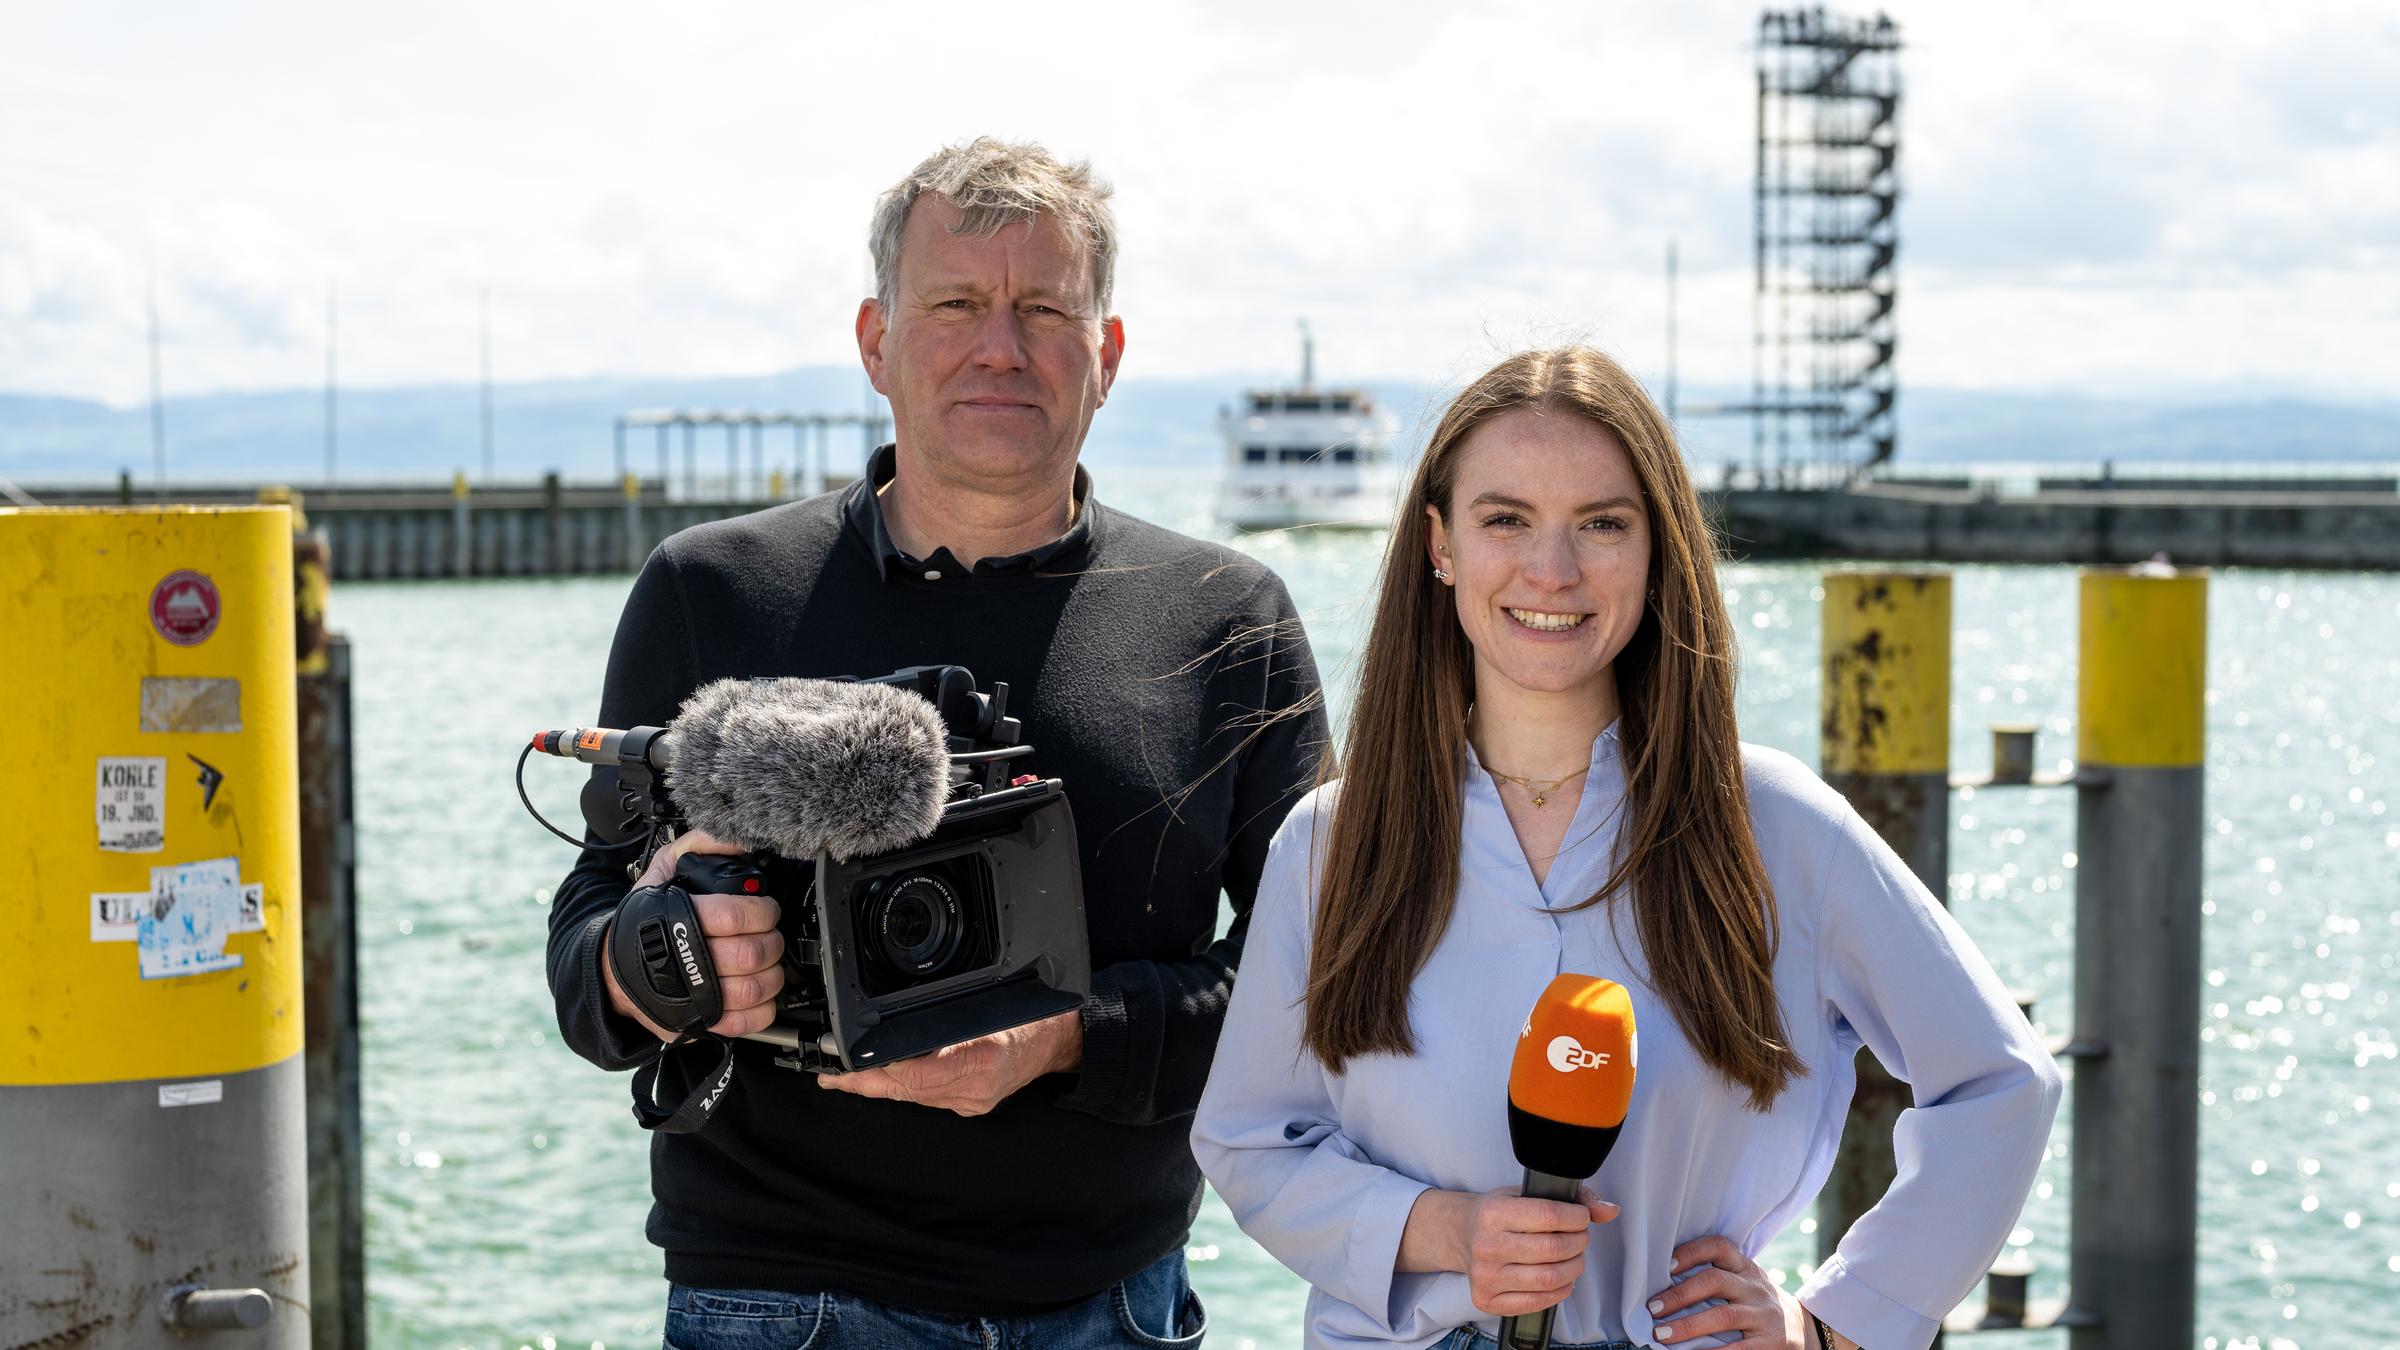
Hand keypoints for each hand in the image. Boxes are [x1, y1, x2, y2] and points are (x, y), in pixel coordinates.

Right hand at [602, 830, 784, 1039]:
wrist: (612, 968)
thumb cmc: (644, 919)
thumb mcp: (662, 871)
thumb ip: (699, 846)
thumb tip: (737, 840)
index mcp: (677, 919)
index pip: (733, 916)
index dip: (761, 911)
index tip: (766, 909)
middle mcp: (685, 960)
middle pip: (750, 953)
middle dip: (771, 941)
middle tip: (770, 934)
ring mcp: (692, 996)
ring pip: (752, 990)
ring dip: (773, 974)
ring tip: (769, 961)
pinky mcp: (698, 1021)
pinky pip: (744, 1022)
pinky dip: (764, 1009)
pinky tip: (761, 993)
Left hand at [816, 1007, 1081, 1115]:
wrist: (1058, 1040)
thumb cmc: (1030, 1017)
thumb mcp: (990, 1009)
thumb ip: (949, 1024)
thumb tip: (902, 1034)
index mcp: (981, 1060)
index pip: (917, 1073)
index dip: (880, 1072)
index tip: (850, 1067)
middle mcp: (975, 1087)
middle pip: (907, 1090)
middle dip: (865, 1085)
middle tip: (831, 1079)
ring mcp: (973, 1100)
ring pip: (914, 1096)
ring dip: (879, 1088)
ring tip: (845, 1079)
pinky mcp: (971, 1104)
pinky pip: (928, 1098)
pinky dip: (903, 1088)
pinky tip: (882, 1082)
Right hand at [1398, 1185, 1619, 1317]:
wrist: (1460, 1234)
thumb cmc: (1498, 1213)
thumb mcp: (1526, 1193)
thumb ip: (1572, 1198)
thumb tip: (1610, 1210)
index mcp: (1493, 1212)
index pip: (1548, 1215)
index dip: (1576, 1217)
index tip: (1581, 1217)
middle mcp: (1486, 1245)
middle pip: (1553, 1249)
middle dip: (1579, 1242)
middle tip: (1580, 1237)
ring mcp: (1486, 1276)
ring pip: (1549, 1278)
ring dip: (1574, 1267)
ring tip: (1574, 1257)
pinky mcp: (1487, 1299)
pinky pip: (1537, 1302)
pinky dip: (1561, 1290)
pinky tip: (1562, 1277)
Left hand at [1646, 1234, 1807, 1346]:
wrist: (1802, 1328)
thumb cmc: (1756, 1303)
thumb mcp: (1743, 1282)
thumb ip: (1715, 1277)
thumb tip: (1664, 1283)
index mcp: (1744, 1267)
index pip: (1718, 1247)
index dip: (1691, 1252)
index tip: (1666, 1265)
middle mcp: (1754, 1287)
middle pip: (1715, 1281)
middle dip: (1680, 1294)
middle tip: (1653, 1307)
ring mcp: (1764, 1314)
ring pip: (1724, 1316)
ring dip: (1688, 1325)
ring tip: (1662, 1334)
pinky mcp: (1771, 1341)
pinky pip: (1739, 1349)